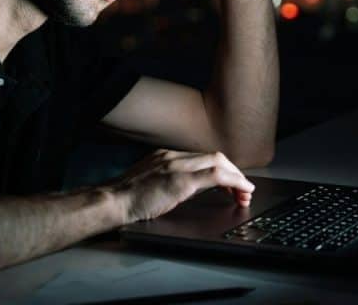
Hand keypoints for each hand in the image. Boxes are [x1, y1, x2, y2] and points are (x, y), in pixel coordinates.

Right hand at [108, 149, 254, 223]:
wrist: (113, 201)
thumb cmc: (127, 199)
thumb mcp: (151, 183)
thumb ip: (170, 181)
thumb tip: (192, 189)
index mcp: (166, 156)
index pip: (202, 157)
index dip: (222, 169)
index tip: (231, 183)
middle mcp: (173, 156)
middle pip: (215, 156)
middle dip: (234, 172)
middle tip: (243, 190)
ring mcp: (176, 166)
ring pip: (218, 162)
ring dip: (236, 177)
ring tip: (244, 193)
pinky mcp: (180, 180)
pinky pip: (215, 175)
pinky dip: (234, 181)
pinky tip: (242, 191)